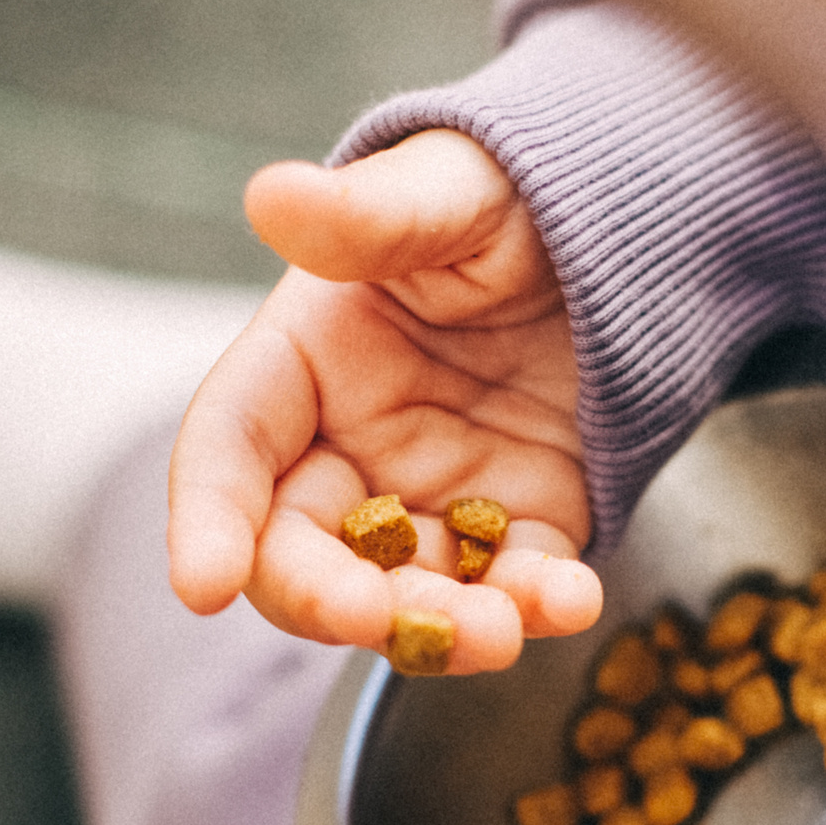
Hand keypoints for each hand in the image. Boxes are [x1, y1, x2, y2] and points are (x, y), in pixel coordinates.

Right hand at [167, 129, 603, 671]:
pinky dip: (535, 606)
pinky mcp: (521, 526)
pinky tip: (571, 602)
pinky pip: (513, 586)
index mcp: (303, 363)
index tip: (198, 587)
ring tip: (495, 632)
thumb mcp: (447, 192)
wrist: (627, 226)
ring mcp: (433, 497)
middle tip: (371, 617)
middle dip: (328, 598)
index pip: (229, 449)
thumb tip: (276, 196)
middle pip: (302, 551)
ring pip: (405, 593)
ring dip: (438, 628)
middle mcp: (351, 446)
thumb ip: (367, 217)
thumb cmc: (513, 196)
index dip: (207, 520)